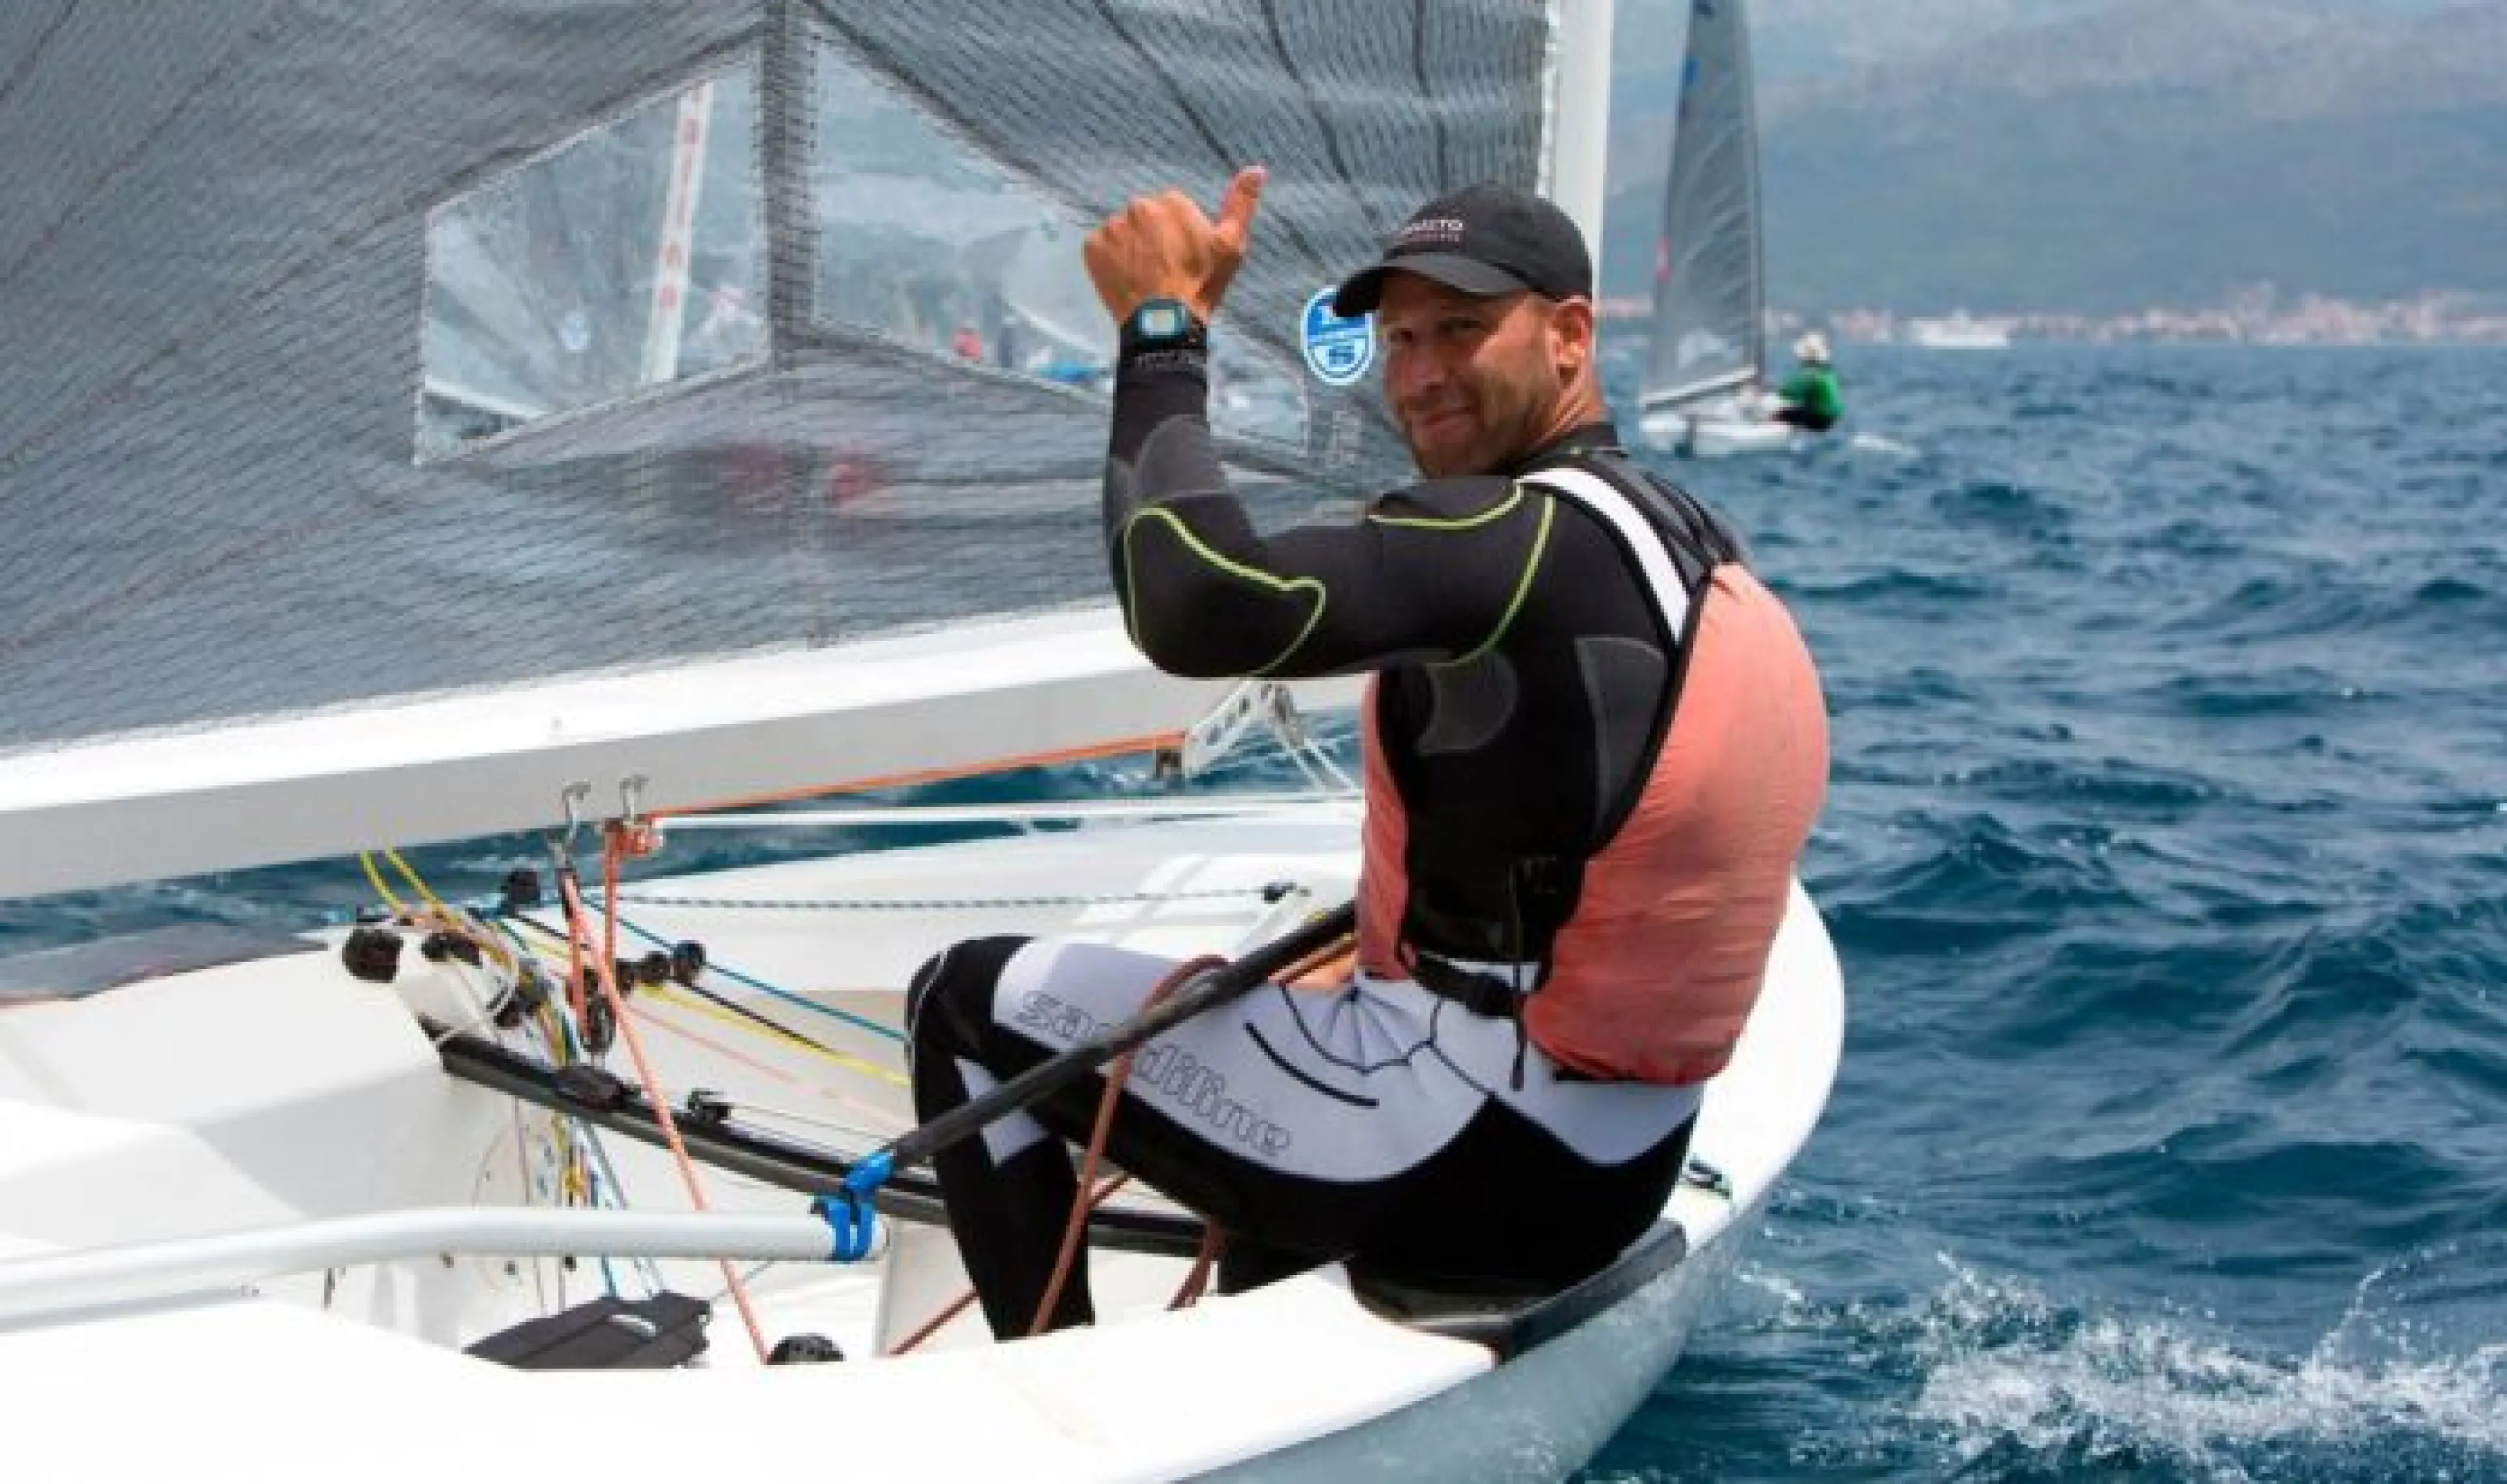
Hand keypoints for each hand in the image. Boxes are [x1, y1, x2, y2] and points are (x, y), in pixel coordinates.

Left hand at [1083, 166, 1264, 324]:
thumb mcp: (1230, 245)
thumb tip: (1256, 168)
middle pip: (1145, 218)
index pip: (1172, 209)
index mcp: (1171, 201)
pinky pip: (1101, 247)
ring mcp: (1112, 227)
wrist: (1166, 323)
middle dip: (1153, 238)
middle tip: (1164, 268)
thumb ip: (1241, 203)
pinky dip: (1110, 260)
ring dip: (1131, 248)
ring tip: (1144, 275)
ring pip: (1123, 232)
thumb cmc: (1202, 285)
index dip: (1178, 234)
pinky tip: (1126, 277)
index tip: (1183, 257)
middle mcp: (1138, 206)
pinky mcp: (1092, 247)